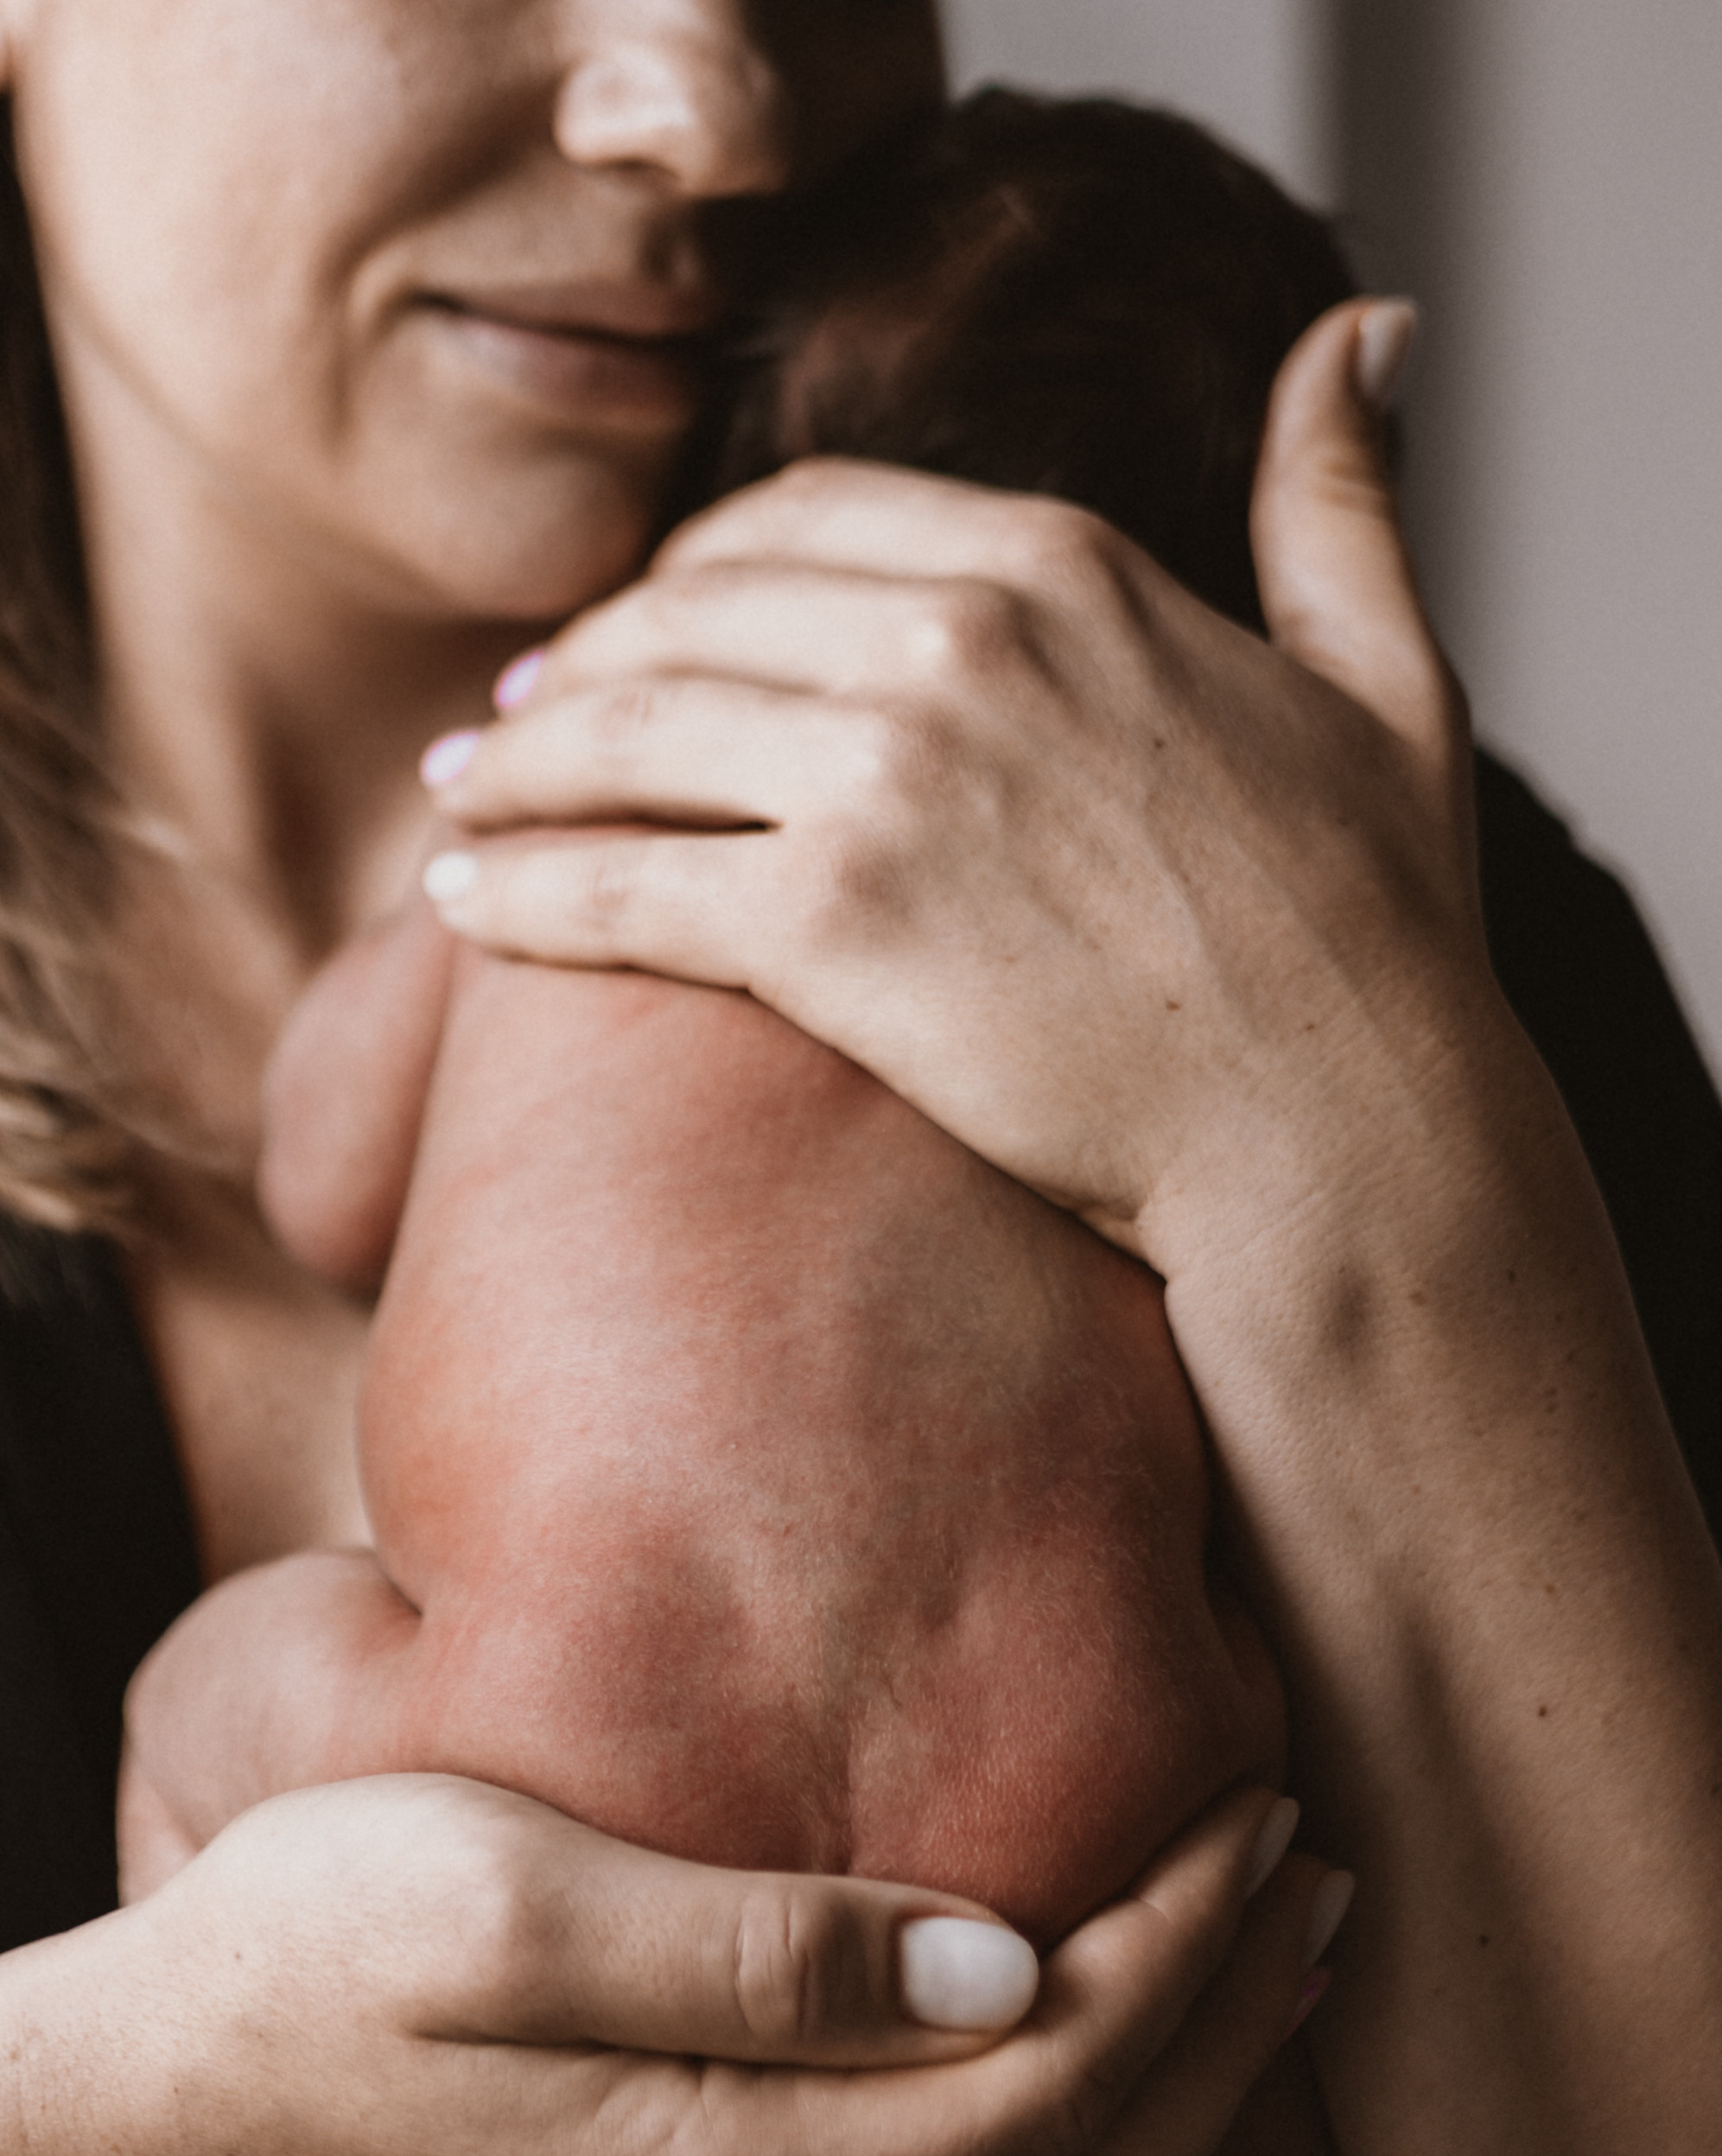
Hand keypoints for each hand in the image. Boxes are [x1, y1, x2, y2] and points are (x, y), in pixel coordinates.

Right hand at [2, 1773, 1343, 2155]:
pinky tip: (1098, 2044)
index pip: (1052, 2074)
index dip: (1185, 1942)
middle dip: (1228, 2022)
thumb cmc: (320, 1946)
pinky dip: (1070, 2137)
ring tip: (1259, 1949)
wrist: (162, 2095)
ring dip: (1175, 2087)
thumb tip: (999, 1966)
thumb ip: (765, 1952)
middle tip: (1313, 1867)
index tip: (1256, 1799)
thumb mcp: (516, 1901)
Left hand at [419, 298, 1486, 1288]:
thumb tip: (1365, 325)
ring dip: (512, 769)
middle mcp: (960, 639)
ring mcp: (888, 778)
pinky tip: (457, 904)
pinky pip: (616, 883)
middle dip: (578, 666)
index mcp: (1064, 566)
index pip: (801, 520)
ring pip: (627, 734)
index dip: (689, 570)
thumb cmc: (1378, 938)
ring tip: (456, 802)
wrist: (1345, 1131)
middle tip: (507, 724)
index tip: (638, 624)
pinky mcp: (832, 926)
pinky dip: (517, 887)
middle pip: (686, 616)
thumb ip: (1340, 496)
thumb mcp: (1389, 676)